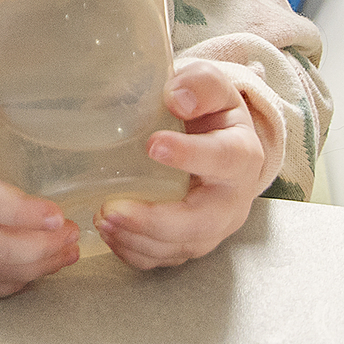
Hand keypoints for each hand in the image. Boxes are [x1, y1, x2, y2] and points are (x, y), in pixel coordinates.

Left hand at [103, 60, 287, 269]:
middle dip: (155, 221)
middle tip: (112, 209)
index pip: (224, 158)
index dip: (190, 155)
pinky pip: (164, 259)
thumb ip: (199, 85)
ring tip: (101, 219)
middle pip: (202, 221)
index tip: (153, 144)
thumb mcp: (209, 86)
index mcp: (242, 154)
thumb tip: (177, 98)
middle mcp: (233, 199)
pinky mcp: (191, 243)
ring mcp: (213, 228)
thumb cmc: (208, 111)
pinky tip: (109, 234)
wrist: (214, 141)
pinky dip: (134, 252)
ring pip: (180, 246)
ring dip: (137, 239)